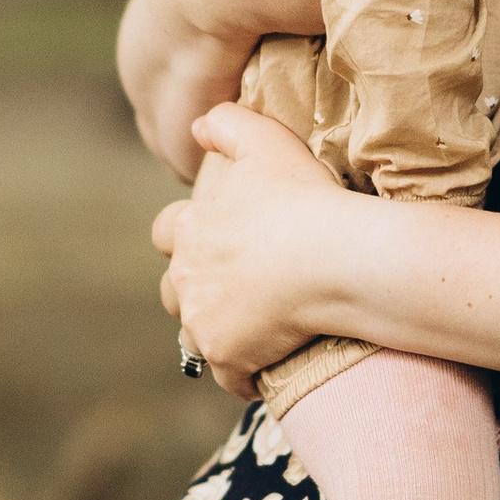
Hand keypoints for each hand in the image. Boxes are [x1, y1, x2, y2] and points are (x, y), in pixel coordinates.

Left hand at [152, 104, 345, 393]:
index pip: (164, 233)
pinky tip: (269, 364)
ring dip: (216, 330)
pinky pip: (229, 375)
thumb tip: (197, 127)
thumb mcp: (266, 140)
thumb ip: (226, 123)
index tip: (216, 239)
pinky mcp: (228, 358)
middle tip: (236, 287)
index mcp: (190, 229)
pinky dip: (245, 372)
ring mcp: (203, 322)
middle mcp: (186, 278)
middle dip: (195, 288)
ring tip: (252, 328)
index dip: (185, 235)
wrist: (334, 259)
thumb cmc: (304, 199)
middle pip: (174, 290)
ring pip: (195, 335)